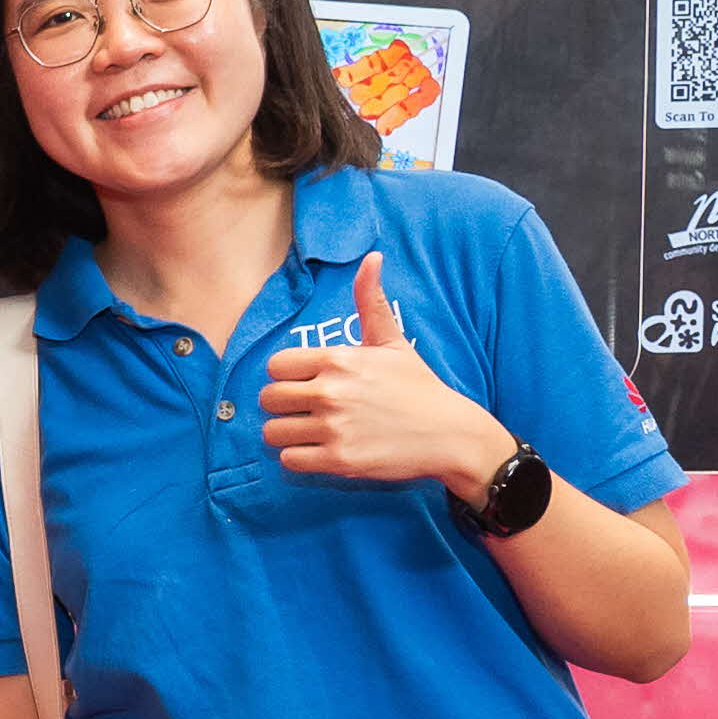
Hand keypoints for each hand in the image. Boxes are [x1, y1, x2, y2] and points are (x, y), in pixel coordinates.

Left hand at [260, 251, 509, 494]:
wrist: (448, 433)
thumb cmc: (418, 386)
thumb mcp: (392, 341)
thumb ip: (370, 301)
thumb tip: (372, 257)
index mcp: (339, 359)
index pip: (276, 366)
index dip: (285, 376)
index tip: (303, 383)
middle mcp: (331, 391)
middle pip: (269, 398)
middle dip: (282, 405)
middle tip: (303, 410)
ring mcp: (334, 427)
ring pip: (273, 431)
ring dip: (286, 434)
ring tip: (307, 432)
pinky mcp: (339, 460)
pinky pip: (289, 460)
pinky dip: (298, 458)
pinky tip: (317, 451)